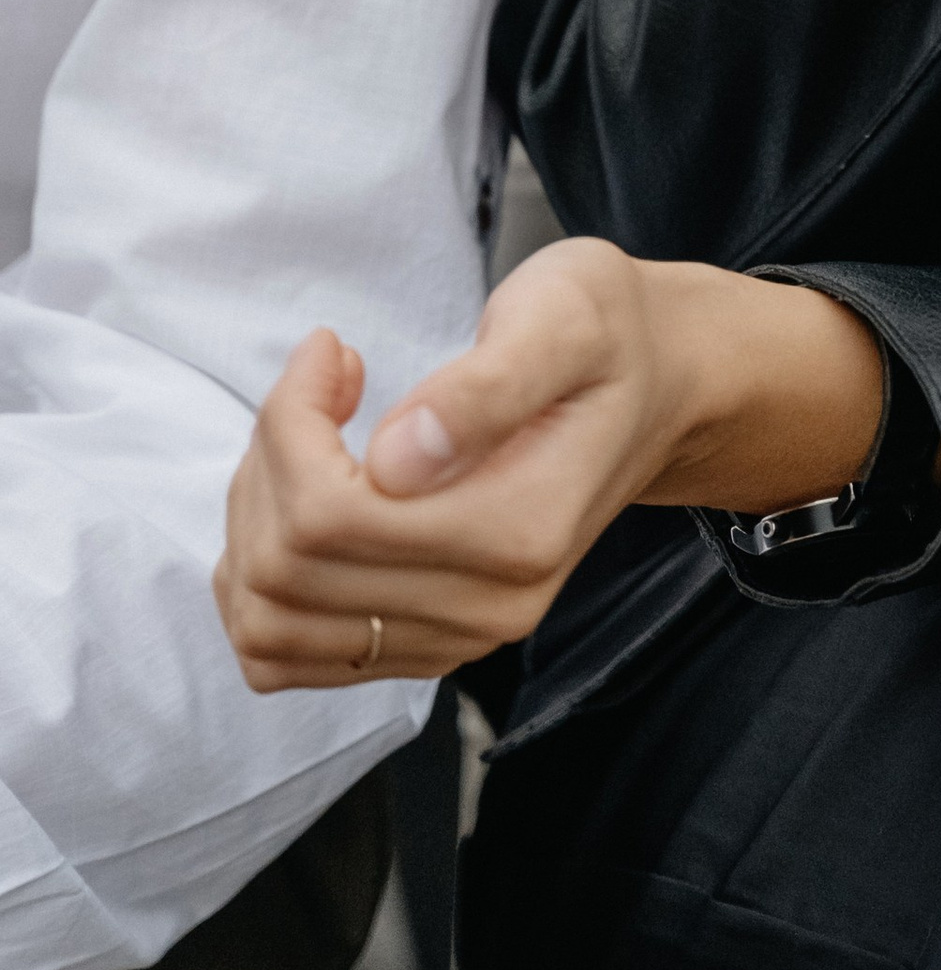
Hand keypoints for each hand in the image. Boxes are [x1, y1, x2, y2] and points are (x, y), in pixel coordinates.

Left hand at [215, 240, 882, 689]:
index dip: (292, 426)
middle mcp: (488, 611)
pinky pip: (285, 655)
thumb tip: (396, 459)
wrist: (657, 388)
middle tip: (324, 380)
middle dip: (271, 459)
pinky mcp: (425, 644)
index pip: (330, 516)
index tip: (334, 350)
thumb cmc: (606, 334)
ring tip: (308, 439)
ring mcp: (456, 639)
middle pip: (287, 570)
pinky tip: (301, 501)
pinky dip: (257, 583)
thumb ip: (486, 385)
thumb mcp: (564, 314)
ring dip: (254, 520)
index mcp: (520, 533)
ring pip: (269, 623)